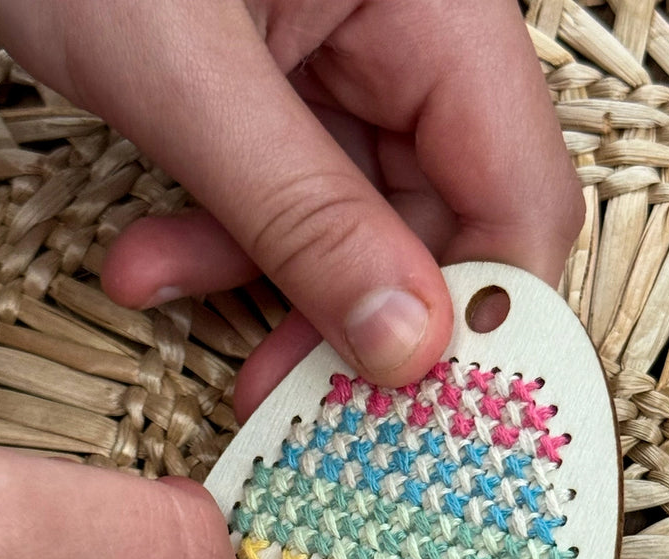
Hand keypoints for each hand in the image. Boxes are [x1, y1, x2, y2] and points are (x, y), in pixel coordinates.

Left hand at [0, 0, 582, 416]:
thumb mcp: (187, 75)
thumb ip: (301, 212)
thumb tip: (404, 344)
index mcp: (439, 6)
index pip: (518, 195)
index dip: (483, 316)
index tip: (422, 408)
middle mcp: (413, 37)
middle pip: (437, 225)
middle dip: (350, 320)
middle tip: (288, 398)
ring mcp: (349, 63)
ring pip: (351, 224)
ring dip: (263, 282)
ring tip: (161, 290)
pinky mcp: (285, 89)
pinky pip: (286, 195)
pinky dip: (222, 238)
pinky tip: (150, 259)